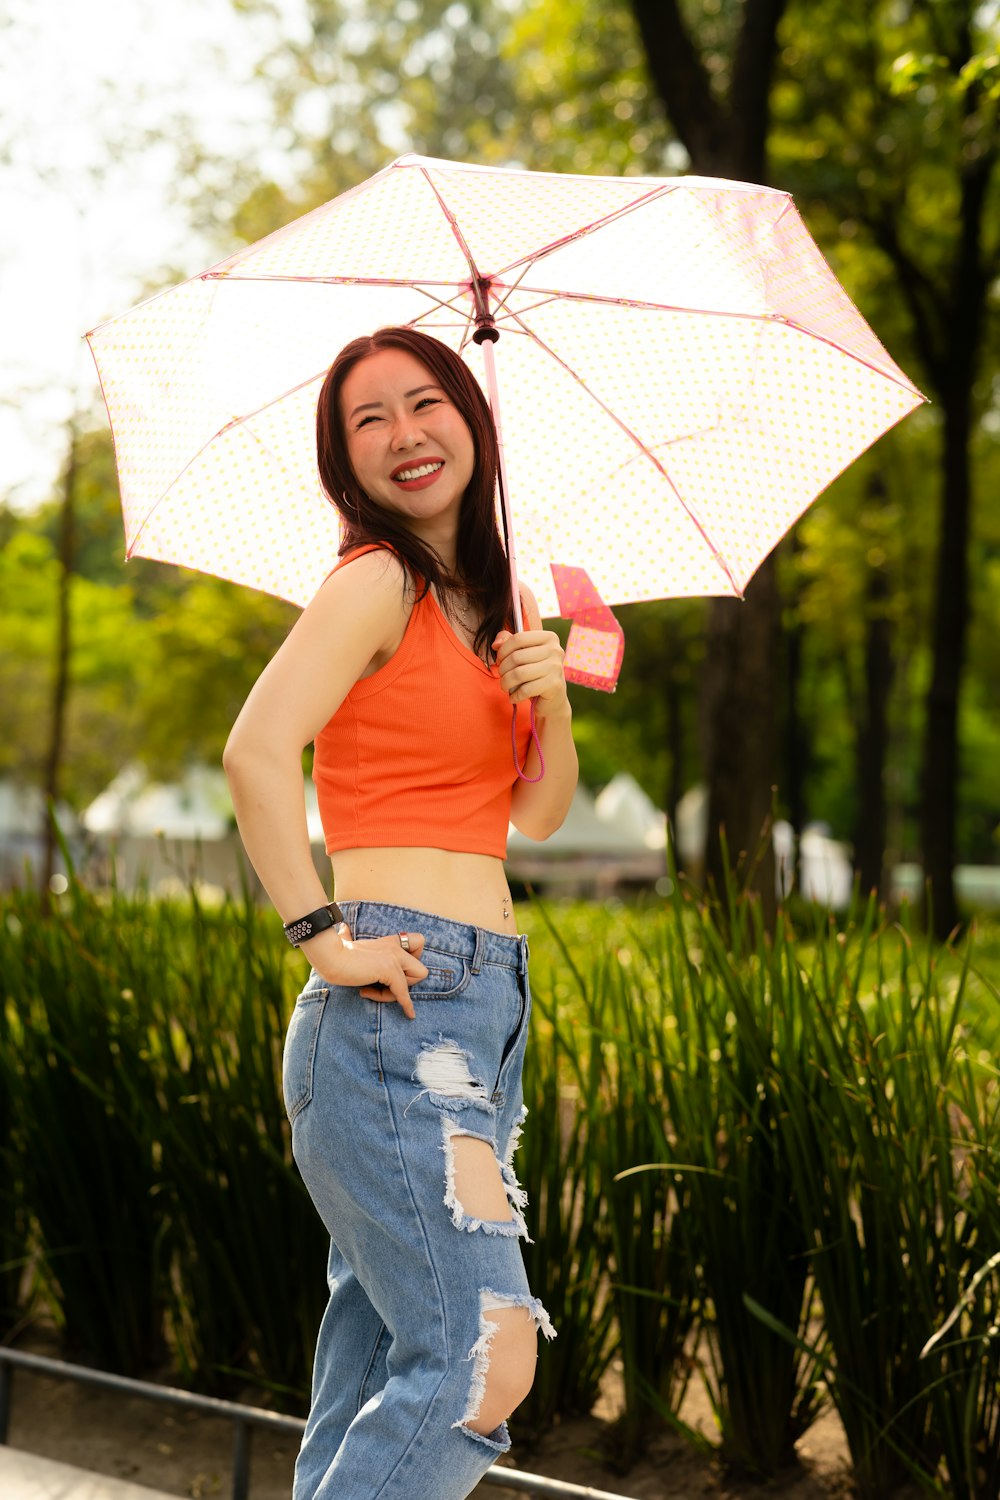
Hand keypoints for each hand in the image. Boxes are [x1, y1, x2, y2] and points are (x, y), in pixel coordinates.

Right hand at [301, 925, 427, 1018]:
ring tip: (369, 992)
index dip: (413, 961)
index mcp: (388, 942)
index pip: (419, 942)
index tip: (396, 973)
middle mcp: (394, 948)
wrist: (329, 957)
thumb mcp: (349, 945)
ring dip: (394, 995)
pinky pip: (403, 993)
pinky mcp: (389, 970)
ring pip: (413, 982)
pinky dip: (405, 1005)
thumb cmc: (335, 954)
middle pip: (421, 969)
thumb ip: (349, 937)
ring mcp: (393, 958)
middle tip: (383, 987)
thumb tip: (342, 928)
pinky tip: (409, 1014)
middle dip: (406, 984)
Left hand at [492, 627, 569, 718]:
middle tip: (502, 675)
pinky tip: (513, 697)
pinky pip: (526, 690)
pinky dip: (515, 695)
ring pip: (519, 674)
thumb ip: (507, 641)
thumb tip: (496, 645)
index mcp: (549, 638)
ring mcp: (555, 668)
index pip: (518, 638)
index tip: (500, 660)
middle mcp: (555, 650)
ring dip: (506, 682)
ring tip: (504, 686)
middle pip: (516, 657)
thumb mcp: (523, 652)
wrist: (554, 696)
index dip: (503, 650)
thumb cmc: (535, 670)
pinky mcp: (554, 685)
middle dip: (503, 668)